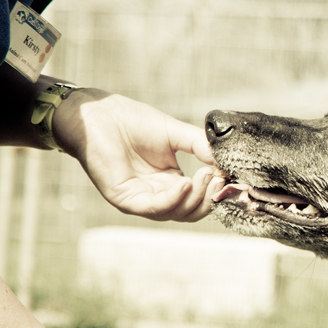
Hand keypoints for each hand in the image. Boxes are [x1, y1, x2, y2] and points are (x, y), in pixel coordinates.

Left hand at [54, 88, 223, 221]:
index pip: (199, 198)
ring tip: (206, 175)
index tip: (229, 175)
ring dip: (196, 198)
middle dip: (209, 198)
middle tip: (219, 178)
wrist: (98, 114)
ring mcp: (140, 200)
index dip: (216, 190)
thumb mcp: (175, 133)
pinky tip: (185, 182)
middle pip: (191, 212)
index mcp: (170, 182)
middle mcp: (156, 195)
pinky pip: (155, 208)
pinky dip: (174, 199)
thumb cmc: (131, 121)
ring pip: (176, 213)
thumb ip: (200, 146)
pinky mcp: (125, 199)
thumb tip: (227, 161)